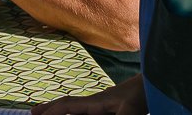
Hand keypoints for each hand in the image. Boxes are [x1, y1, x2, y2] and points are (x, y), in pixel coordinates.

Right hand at [30, 74, 146, 113]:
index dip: (51, 110)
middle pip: (67, 105)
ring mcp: (105, 103)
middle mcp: (96, 102)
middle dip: (50, 108)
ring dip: (62, 111)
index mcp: (96, 102)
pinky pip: (88, 111)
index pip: (67, 105)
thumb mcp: (131, 110)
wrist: (158, 80)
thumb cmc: (145, 94)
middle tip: (33, 113)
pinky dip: (77, 114)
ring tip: (50, 114)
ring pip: (77, 108)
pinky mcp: (114, 106)